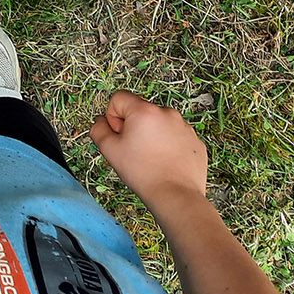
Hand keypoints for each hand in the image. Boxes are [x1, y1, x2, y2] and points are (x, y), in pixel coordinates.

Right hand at [89, 91, 208, 209]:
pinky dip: (168, 146)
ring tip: (151, 159)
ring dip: (151, 136)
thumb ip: (98, 130)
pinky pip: (175, 136)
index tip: (120, 136)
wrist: (176, 195)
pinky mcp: (195, 140)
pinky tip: (165, 163)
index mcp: (145, 111)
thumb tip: (100, 122)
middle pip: (140, 111)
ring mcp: (184, 126)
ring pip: (158, 124)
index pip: (119, 98)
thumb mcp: (109, 150)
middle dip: (133, 127)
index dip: (113, 117)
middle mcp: (167, 113)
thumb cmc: (143, 173)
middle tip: (134, 151)